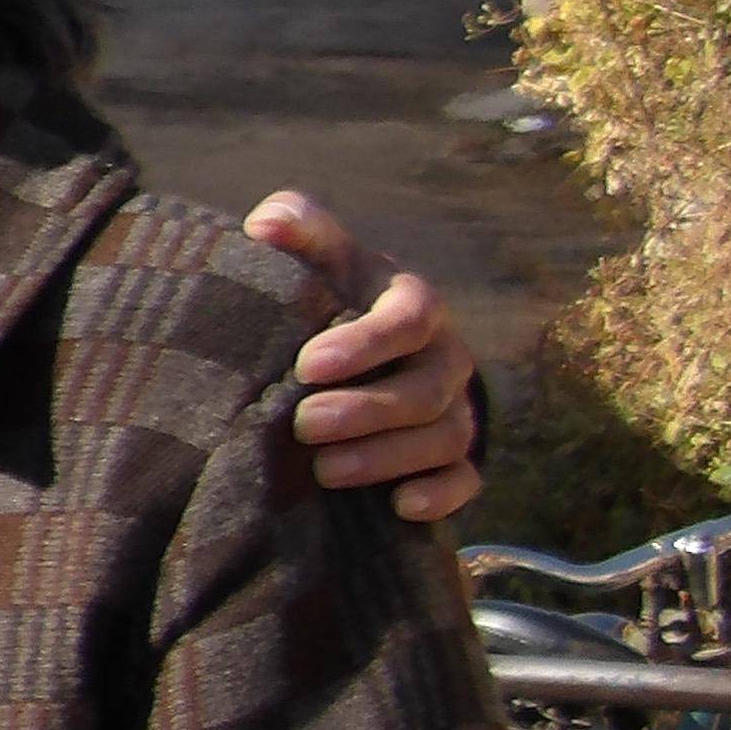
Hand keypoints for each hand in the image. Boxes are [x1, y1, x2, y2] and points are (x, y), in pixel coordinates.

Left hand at [242, 193, 481, 523]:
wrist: (360, 356)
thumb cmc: (331, 300)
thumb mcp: (317, 261)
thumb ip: (297, 231)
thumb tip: (264, 223)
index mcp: (415, 306)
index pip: (408, 320)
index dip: (365, 344)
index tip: (307, 365)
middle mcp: (445, 357)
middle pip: (425, 390)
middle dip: (366, 411)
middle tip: (303, 425)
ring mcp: (455, 410)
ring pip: (443, 439)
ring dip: (386, 458)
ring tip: (324, 471)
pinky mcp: (455, 460)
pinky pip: (466, 480)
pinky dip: (440, 495)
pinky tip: (399, 505)